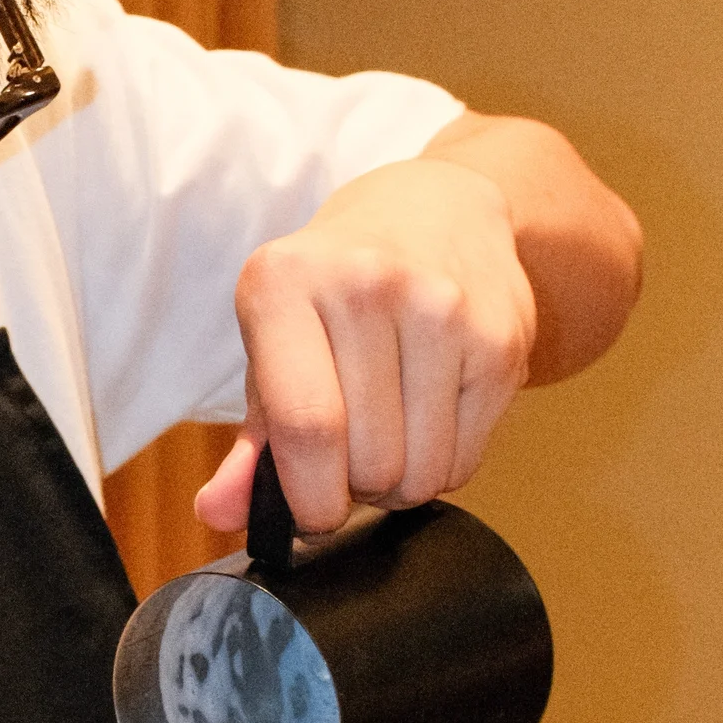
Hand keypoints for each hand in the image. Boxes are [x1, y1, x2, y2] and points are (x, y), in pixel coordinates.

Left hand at [193, 152, 536, 540]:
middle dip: (355, 488)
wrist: (435, 209)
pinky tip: (427, 414)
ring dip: (400, 482)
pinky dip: (442, 464)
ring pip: (422, 473)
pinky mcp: (501, 339)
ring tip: (389, 432)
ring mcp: (442, 308)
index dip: (309, 498)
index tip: (311, 512)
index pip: (306, 427)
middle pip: (369, 461)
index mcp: (283, 282)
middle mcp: (366, 284)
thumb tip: (222, 513)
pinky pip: (466, 463)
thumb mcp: (274, 345)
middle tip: (351, 451)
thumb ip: (249, 442)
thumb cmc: (335, 290)